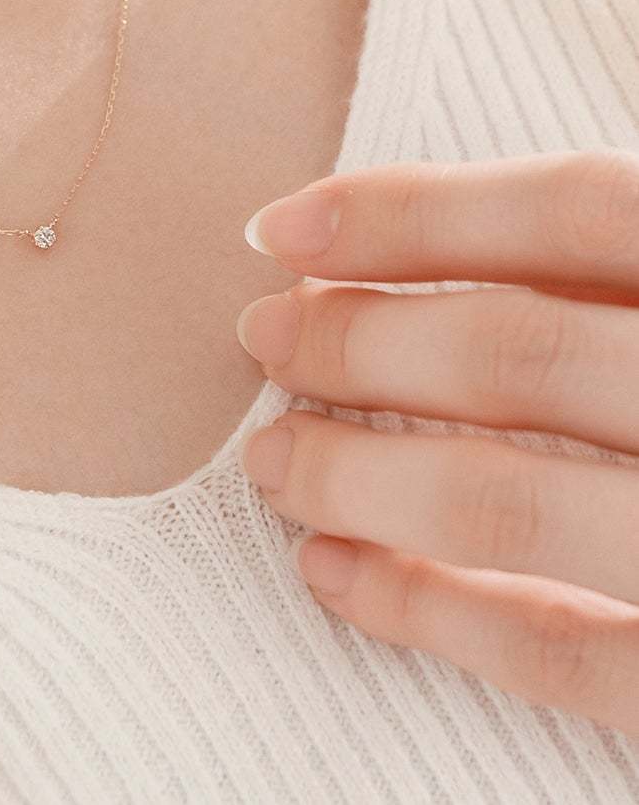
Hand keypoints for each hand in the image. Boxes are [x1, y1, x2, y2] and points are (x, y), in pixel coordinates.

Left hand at [235, 147, 638, 737]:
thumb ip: (629, 268)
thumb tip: (437, 240)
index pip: (581, 207)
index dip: (414, 211)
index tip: (282, 226)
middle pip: (524, 348)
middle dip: (362, 343)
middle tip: (261, 340)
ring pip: (521, 500)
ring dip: (361, 475)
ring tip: (269, 461)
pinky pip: (574, 656)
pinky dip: (433, 616)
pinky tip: (335, 578)